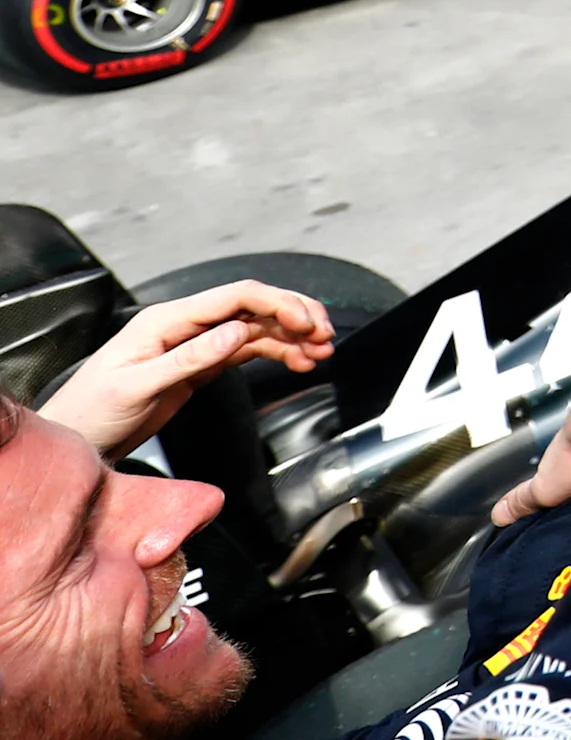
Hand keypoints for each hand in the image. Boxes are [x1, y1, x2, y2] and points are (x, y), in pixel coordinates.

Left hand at [40, 282, 335, 458]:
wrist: (76, 441)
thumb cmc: (93, 413)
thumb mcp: (137, 388)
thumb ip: (188, 359)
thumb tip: (237, 333)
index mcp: (166, 320)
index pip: (234, 297)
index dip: (277, 305)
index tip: (307, 325)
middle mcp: (184, 325)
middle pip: (252, 306)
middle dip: (294, 316)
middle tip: (325, 337)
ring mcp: (194, 343)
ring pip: (256, 328)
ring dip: (292, 338)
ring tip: (321, 354)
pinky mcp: (200, 364)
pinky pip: (247, 350)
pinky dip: (277, 354)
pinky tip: (298, 362)